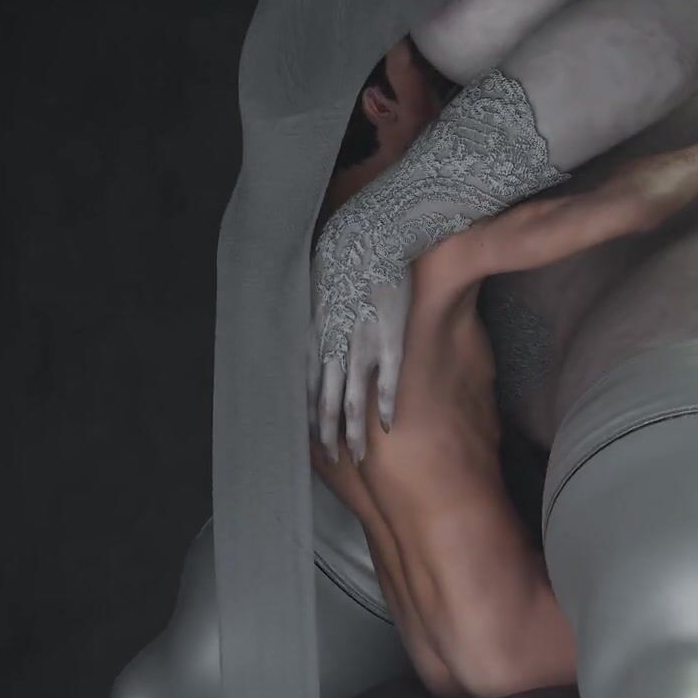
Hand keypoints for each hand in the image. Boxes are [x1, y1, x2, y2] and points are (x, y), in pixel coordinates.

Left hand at [307, 276, 411, 464]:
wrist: (373, 237)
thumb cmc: (347, 258)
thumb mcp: (321, 290)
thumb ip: (319, 318)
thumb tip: (316, 331)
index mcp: (315, 336)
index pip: (308, 389)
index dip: (311, 417)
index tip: (314, 439)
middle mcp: (333, 347)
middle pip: (326, 404)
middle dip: (328, 436)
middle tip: (333, 460)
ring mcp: (360, 347)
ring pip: (351, 401)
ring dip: (352, 433)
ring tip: (355, 456)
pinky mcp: (389, 341)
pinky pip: (385, 384)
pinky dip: (383, 408)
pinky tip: (385, 427)